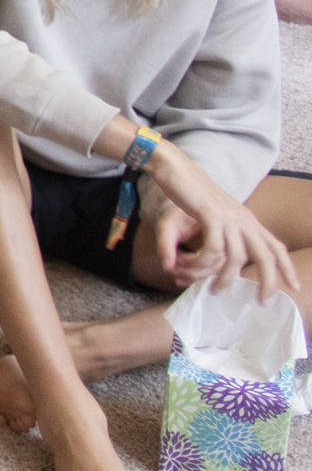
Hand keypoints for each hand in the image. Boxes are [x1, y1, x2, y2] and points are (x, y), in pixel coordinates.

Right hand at [145, 147, 300, 299]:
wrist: (175, 169)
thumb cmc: (189, 195)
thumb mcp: (205, 221)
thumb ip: (210, 243)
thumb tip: (213, 261)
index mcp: (247, 220)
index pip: (275, 245)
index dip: (287, 267)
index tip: (295, 286)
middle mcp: (244, 219)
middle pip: (266, 254)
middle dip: (269, 280)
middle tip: (263, 300)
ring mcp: (229, 217)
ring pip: (236, 257)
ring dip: (225, 277)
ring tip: (214, 289)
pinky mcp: (211, 215)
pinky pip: (213, 248)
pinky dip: (202, 262)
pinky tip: (189, 267)